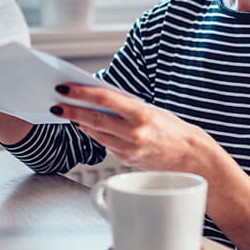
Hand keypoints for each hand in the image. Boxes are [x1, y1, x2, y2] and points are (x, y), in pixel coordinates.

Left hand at [50, 83, 214, 171]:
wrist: (195, 159)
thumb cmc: (175, 130)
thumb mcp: (153, 111)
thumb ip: (126, 106)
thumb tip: (98, 98)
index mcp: (142, 115)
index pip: (104, 100)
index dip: (81, 93)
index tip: (64, 88)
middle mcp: (134, 134)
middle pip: (94, 120)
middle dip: (71, 111)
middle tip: (54, 103)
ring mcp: (130, 150)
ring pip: (96, 134)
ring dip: (80, 123)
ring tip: (66, 112)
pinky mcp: (128, 161)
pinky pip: (106, 145)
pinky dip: (96, 134)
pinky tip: (87, 126)